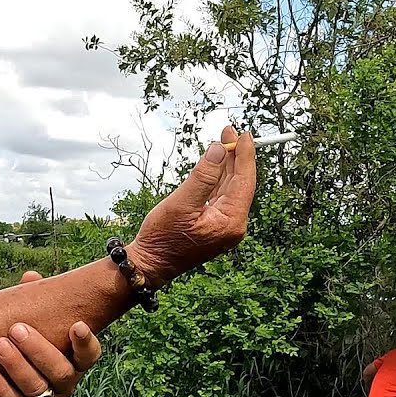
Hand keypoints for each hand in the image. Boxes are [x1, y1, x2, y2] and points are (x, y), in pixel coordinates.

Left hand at [0, 271, 101, 396]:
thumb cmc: (19, 342)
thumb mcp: (27, 320)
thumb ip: (31, 301)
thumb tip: (31, 277)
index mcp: (72, 360)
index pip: (90, 355)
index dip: (86, 343)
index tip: (76, 325)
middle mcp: (63, 383)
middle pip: (61, 372)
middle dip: (39, 350)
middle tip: (16, 329)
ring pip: (37, 389)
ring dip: (17, 367)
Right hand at [128, 125, 256, 284]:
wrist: (150, 264)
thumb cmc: (162, 238)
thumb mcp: (182, 203)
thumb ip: (202, 176)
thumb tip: (219, 150)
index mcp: (230, 222)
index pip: (245, 181)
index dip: (245, 156)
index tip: (244, 135)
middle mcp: (233, 225)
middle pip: (240, 183)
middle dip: (235, 157)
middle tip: (229, 132)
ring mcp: (224, 226)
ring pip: (230, 188)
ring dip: (227, 165)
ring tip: (223, 142)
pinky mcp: (215, 225)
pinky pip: (221, 196)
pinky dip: (218, 179)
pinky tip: (215, 164)